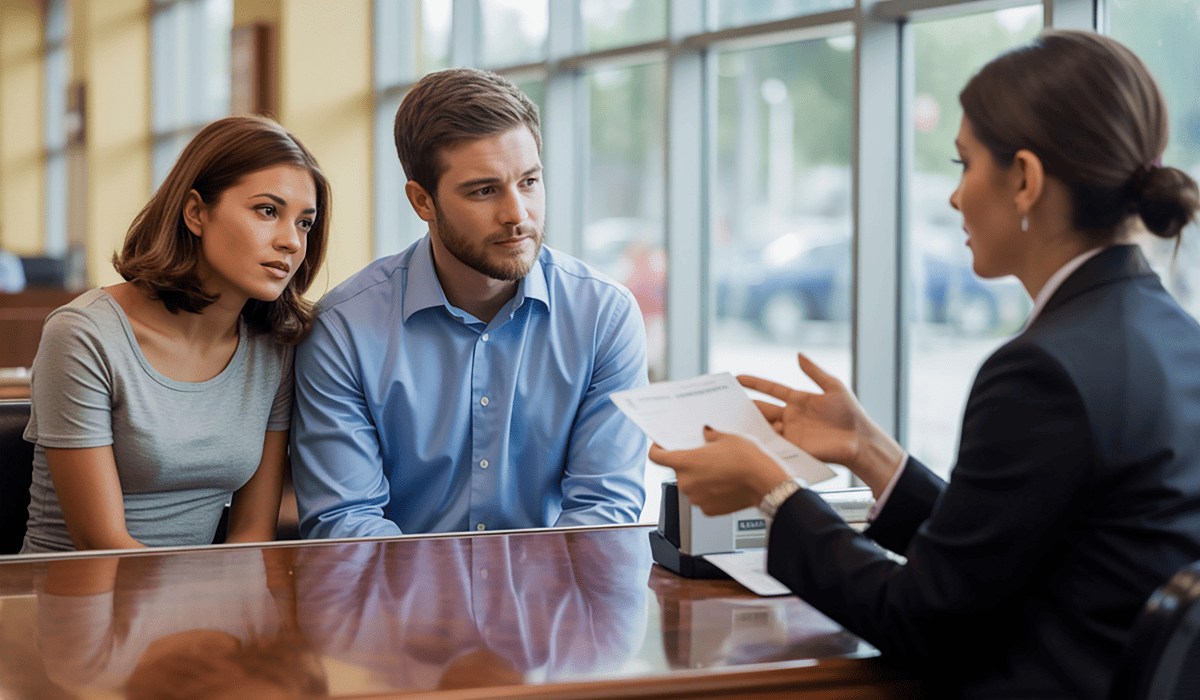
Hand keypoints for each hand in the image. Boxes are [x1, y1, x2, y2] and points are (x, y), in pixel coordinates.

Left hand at [649, 427, 790, 516]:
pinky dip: (710, 491)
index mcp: (685, 462)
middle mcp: (686, 482)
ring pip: (691, 485)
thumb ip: (710, 435)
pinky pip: (703, 497)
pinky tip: (725, 483)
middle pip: (678, 470)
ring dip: (700, 478)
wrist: (765, 483)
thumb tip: (706, 433)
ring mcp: (696, 498)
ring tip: (720, 470)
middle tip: (706, 456)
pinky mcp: (708, 510)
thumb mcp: (728, 437)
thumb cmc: (748, 460)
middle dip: (689, 463)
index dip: (657, 449)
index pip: (656, 457)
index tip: (662, 446)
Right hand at [738, 353, 903, 495]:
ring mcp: (790, 433)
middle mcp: (790, 416)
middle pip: (762, 408)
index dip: (754, 383)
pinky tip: (745, 439)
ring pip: (763, 426)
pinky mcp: (793, 448)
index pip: (770, 390)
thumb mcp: (833, 387)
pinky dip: (759, 441)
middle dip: (744, 404)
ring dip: (747, 423)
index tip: (737, 378)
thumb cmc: (850, 413)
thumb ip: (815, 372)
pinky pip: (772, 444)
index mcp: (798, 400)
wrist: (860, 440)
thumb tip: (799, 354)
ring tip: (728, 419)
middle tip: (724, 401)